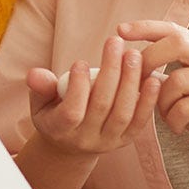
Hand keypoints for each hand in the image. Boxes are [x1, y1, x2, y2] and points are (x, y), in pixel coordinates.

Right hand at [28, 35, 160, 157]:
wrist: (70, 145)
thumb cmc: (53, 113)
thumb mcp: (40, 101)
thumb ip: (40, 87)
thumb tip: (35, 73)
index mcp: (59, 130)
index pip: (71, 112)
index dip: (78, 88)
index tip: (82, 61)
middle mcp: (85, 140)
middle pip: (101, 106)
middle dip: (110, 72)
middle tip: (115, 43)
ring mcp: (108, 142)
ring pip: (122, 112)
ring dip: (130, 81)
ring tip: (133, 55)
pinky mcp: (126, 140)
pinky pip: (139, 121)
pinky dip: (147, 100)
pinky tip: (152, 78)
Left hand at [119, 21, 188, 167]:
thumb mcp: (181, 86)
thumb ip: (161, 70)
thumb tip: (123, 57)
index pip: (173, 29)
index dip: (145, 27)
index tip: (119, 30)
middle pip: (176, 44)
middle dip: (148, 61)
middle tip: (136, 83)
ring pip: (176, 80)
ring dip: (161, 102)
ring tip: (167, 115)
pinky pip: (184, 107)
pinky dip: (173, 119)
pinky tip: (178, 127)